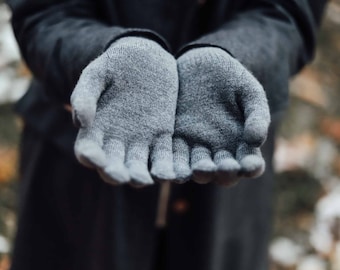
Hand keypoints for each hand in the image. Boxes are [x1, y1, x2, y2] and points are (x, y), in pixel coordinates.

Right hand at [70, 37, 177, 185]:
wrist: (145, 57)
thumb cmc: (115, 64)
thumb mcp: (96, 74)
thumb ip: (84, 96)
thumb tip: (80, 123)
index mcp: (95, 128)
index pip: (88, 150)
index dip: (89, 156)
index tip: (93, 157)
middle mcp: (116, 140)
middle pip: (113, 164)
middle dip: (116, 172)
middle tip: (121, 176)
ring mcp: (140, 139)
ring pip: (138, 164)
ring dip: (140, 174)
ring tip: (145, 180)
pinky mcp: (161, 135)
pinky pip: (163, 154)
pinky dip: (166, 165)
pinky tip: (171, 173)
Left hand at [173, 47, 269, 185]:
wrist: (200, 64)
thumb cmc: (231, 79)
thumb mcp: (249, 92)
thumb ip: (257, 116)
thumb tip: (256, 141)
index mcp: (242, 145)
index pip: (250, 163)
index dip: (251, 167)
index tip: (250, 165)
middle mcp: (219, 152)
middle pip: (223, 173)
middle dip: (224, 173)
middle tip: (224, 168)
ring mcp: (195, 149)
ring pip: (198, 169)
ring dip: (199, 173)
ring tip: (199, 170)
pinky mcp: (174, 142)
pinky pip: (174, 157)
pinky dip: (173, 165)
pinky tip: (173, 168)